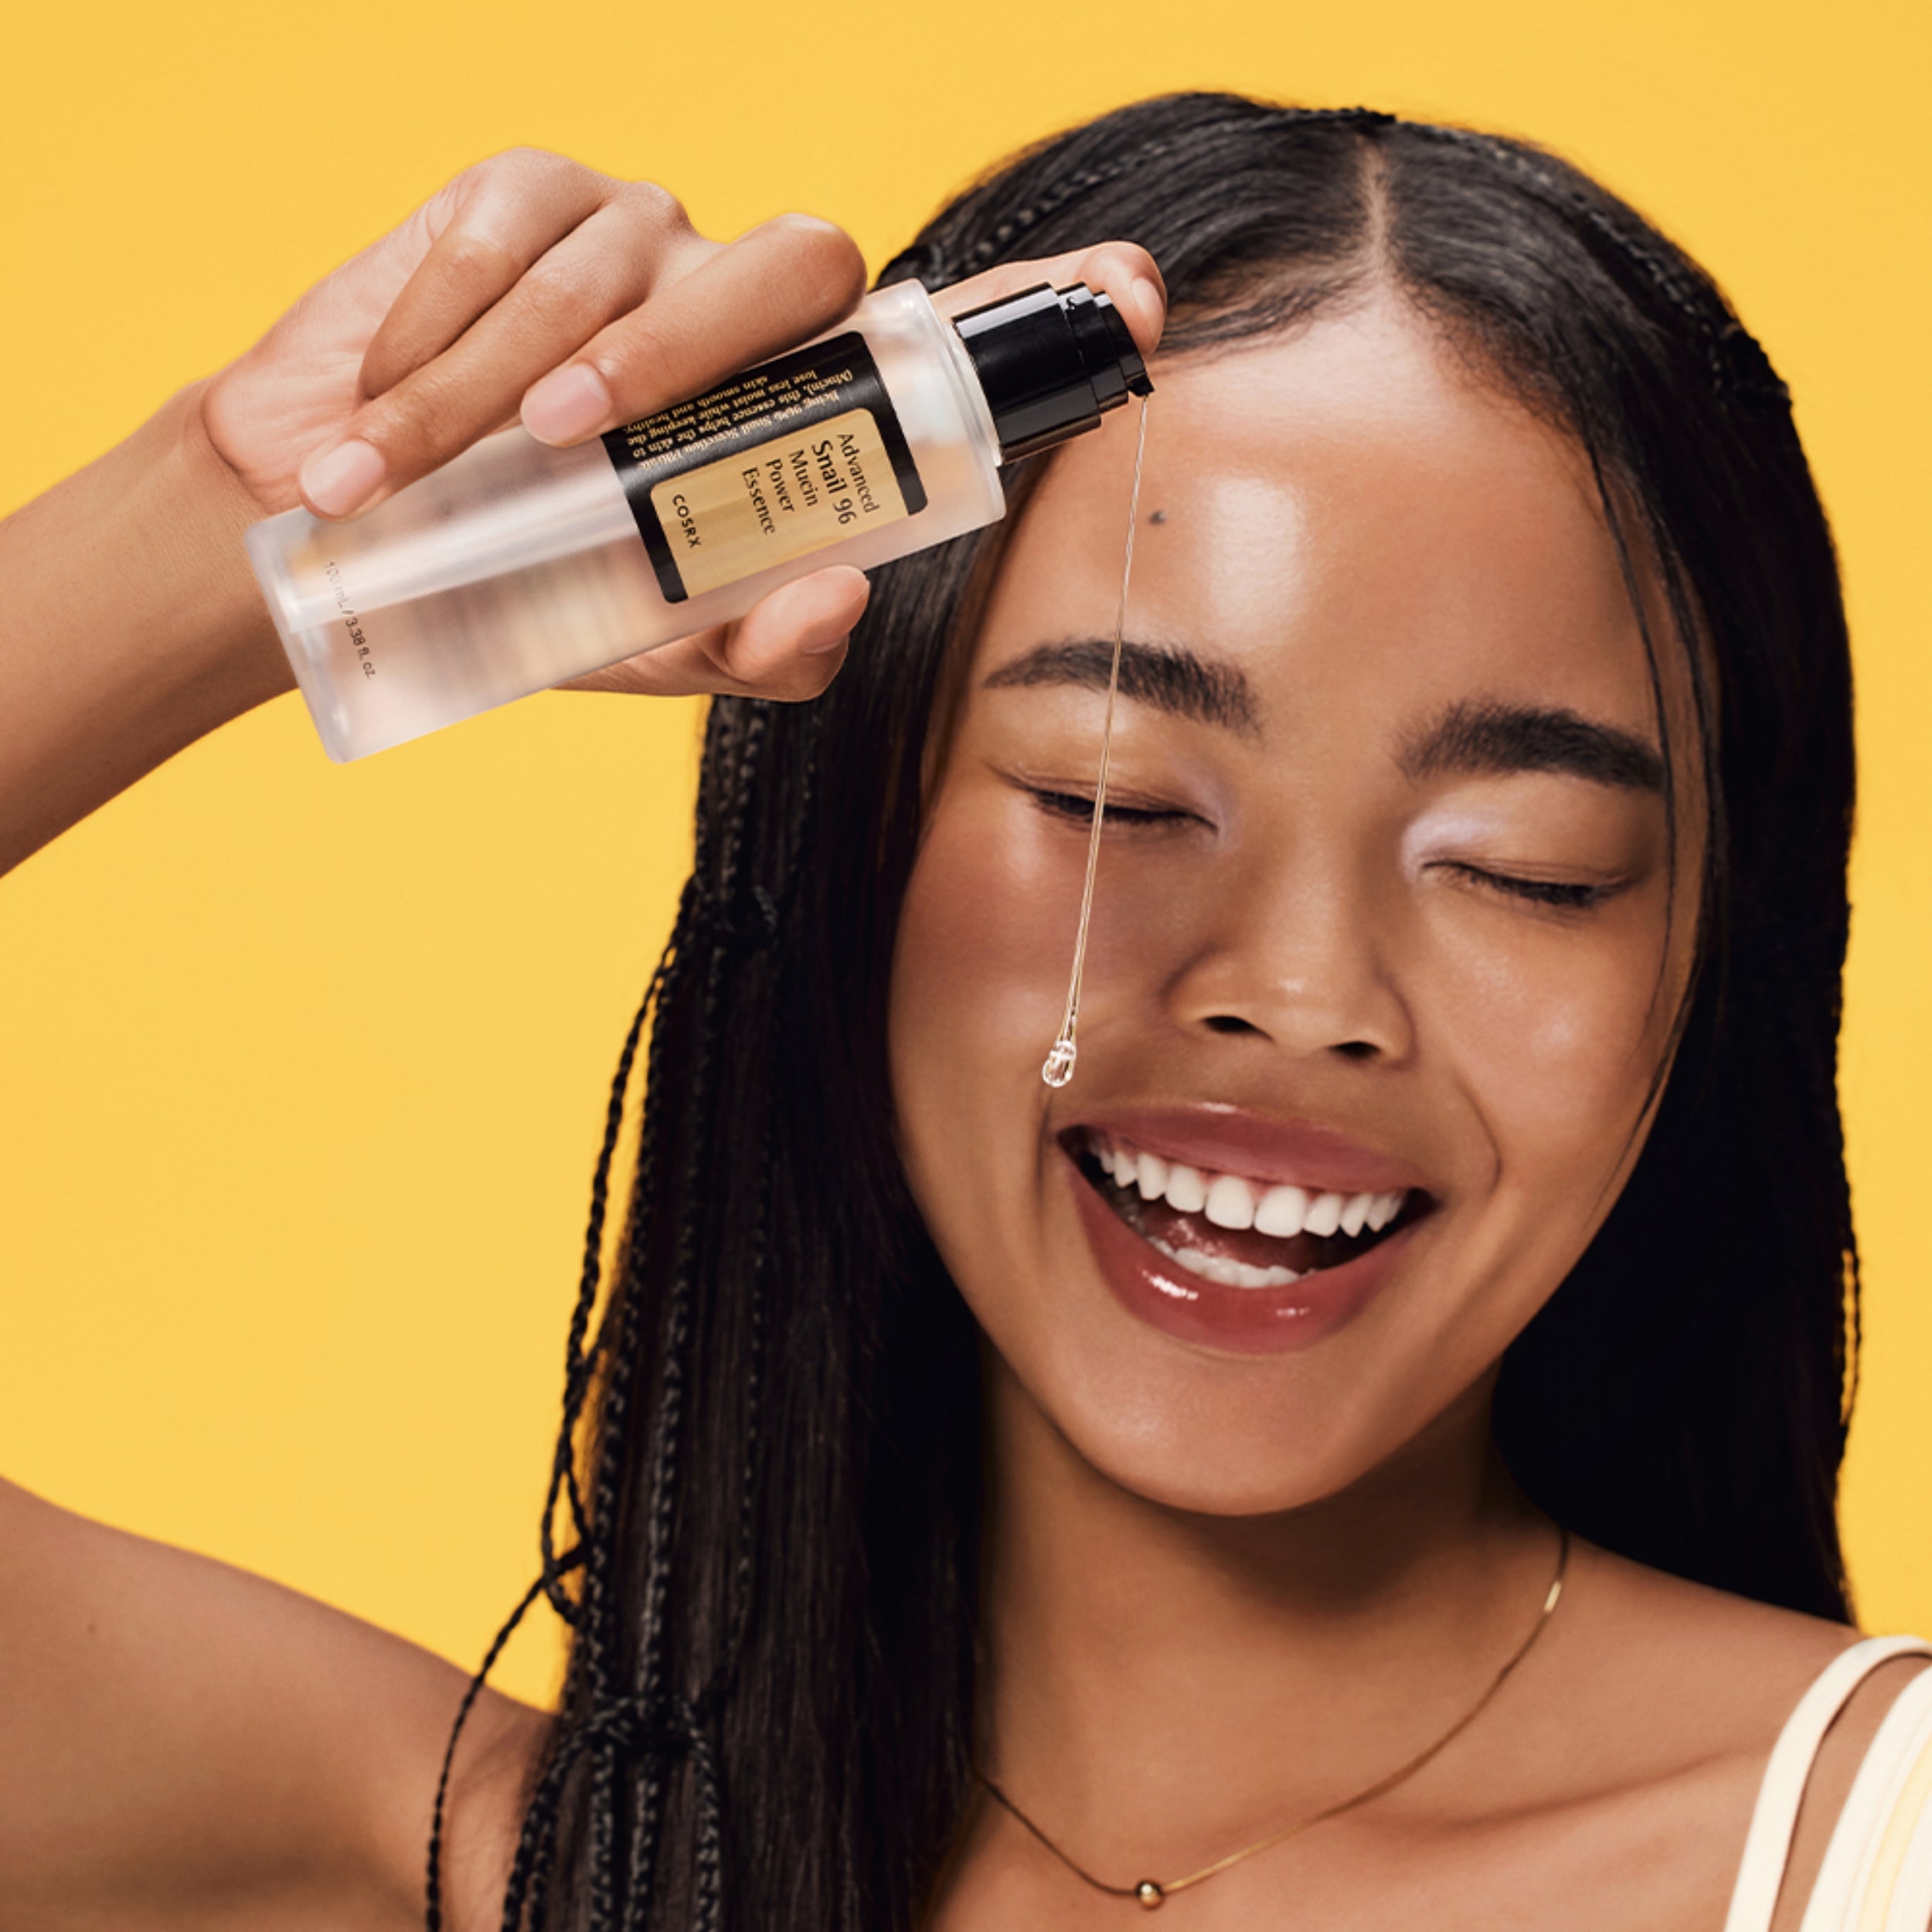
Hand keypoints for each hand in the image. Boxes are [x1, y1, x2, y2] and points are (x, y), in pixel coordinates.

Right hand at [197, 148, 1165, 704]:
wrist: (355, 541)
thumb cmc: (533, 587)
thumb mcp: (656, 646)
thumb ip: (760, 646)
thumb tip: (842, 599)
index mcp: (798, 410)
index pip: (940, 340)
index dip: (1040, 307)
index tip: (1133, 292)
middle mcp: (750, 310)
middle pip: (797, 264)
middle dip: (679, 345)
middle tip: (572, 438)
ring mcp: (647, 234)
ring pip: (629, 255)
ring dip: (512, 365)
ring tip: (411, 470)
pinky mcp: (533, 188)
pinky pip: (514, 223)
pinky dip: (443, 320)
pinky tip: (388, 402)